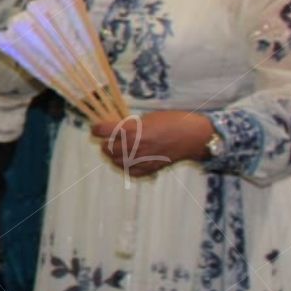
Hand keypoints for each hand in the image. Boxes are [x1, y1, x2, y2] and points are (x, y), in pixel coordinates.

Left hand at [88, 110, 210, 175]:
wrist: (194, 136)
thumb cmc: (174, 120)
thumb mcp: (149, 117)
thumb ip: (131, 124)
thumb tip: (118, 127)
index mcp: (132, 130)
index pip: (103, 131)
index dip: (97, 128)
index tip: (96, 128)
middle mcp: (133, 146)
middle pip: (107, 148)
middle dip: (105, 143)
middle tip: (108, 139)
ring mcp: (141, 160)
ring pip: (116, 162)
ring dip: (113, 156)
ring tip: (116, 150)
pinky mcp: (150, 169)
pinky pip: (131, 172)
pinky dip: (126, 167)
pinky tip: (128, 161)